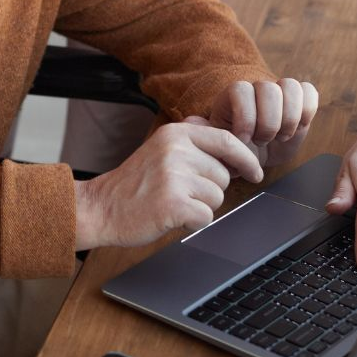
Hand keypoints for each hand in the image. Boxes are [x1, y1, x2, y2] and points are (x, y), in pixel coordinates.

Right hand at [73, 117, 263, 249]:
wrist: (100, 207)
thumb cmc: (134, 183)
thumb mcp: (160, 148)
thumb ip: (192, 141)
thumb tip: (232, 143)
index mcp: (175, 133)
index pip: (226, 140)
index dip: (246, 158)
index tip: (255, 172)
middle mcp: (175, 150)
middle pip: (223, 175)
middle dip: (209, 190)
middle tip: (181, 192)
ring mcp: (173, 176)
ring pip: (216, 198)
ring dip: (200, 207)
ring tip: (172, 203)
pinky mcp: (172, 203)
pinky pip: (205, 217)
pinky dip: (193, 223)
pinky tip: (172, 216)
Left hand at [207, 78, 319, 166]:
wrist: (255, 157)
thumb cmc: (234, 151)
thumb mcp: (217, 147)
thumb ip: (206, 134)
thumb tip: (191, 121)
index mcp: (233, 96)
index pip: (241, 89)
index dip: (246, 116)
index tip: (244, 139)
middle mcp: (256, 89)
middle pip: (268, 88)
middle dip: (268, 121)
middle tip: (263, 141)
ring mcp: (279, 92)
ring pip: (290, 86)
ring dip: (288, 118)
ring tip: (280, 137)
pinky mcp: (300, 101)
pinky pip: (309, 92)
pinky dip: (306, 111)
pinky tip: (297, 128)